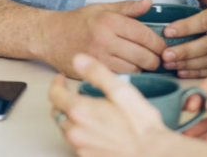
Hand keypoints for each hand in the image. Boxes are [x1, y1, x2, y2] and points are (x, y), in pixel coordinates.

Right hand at [35, 0, 166, 76]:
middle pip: (142, 55)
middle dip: (155, 60)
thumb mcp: (102, 8)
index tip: (164, 48)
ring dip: (143, 69)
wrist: (49, 36)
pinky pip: (119, 78)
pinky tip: (132, 71)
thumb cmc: (76, 22)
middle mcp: (105, 40)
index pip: (144, 35)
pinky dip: (129, 76)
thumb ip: (127, 7)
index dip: (159, 44)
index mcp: (109, 22)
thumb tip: (149, 2)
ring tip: (147, 65)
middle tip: (160, 60)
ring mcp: (98, 58)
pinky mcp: (92, 72)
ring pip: (133, 70)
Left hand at [49, 54, 184, 156]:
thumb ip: (97, 73)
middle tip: (73, 92)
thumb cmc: (140, 125)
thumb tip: (79, 59)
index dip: (57, 83)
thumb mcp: (121, 91)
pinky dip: (80, 130)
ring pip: (66, 127)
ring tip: (87, 109)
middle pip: (58, 112)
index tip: (62, 78)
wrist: (152, 153)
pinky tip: (96, 126)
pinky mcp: (87, 156)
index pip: (55, 95)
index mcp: (80, 111)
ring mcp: (80, 146)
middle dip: (62, 100)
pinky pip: (77, 141)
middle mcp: (75, 131)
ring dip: (71, 116)